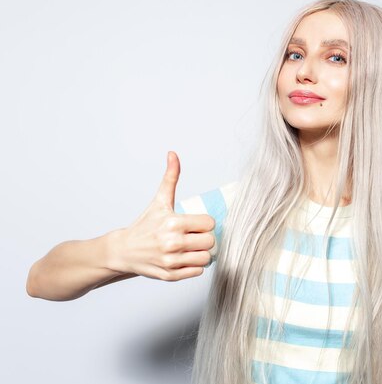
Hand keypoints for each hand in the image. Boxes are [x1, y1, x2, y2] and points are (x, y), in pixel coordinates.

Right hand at [109, 151, 215, 280]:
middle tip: (192, 236)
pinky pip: (198, 272)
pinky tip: (183, 258)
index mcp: (173, 223)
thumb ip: (170, 178)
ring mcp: (171, 261)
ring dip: (201, 253)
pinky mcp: (170, 276)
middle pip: (210, 242)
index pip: (209, 224)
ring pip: (206, 258)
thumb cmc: (145, 225)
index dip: (204, 223)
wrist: (123, 251)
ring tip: (189, 247)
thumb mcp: (159, 201)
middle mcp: (173, 243)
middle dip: (203, 238)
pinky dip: (194, 266)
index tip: (195, 223)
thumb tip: (173, 154)